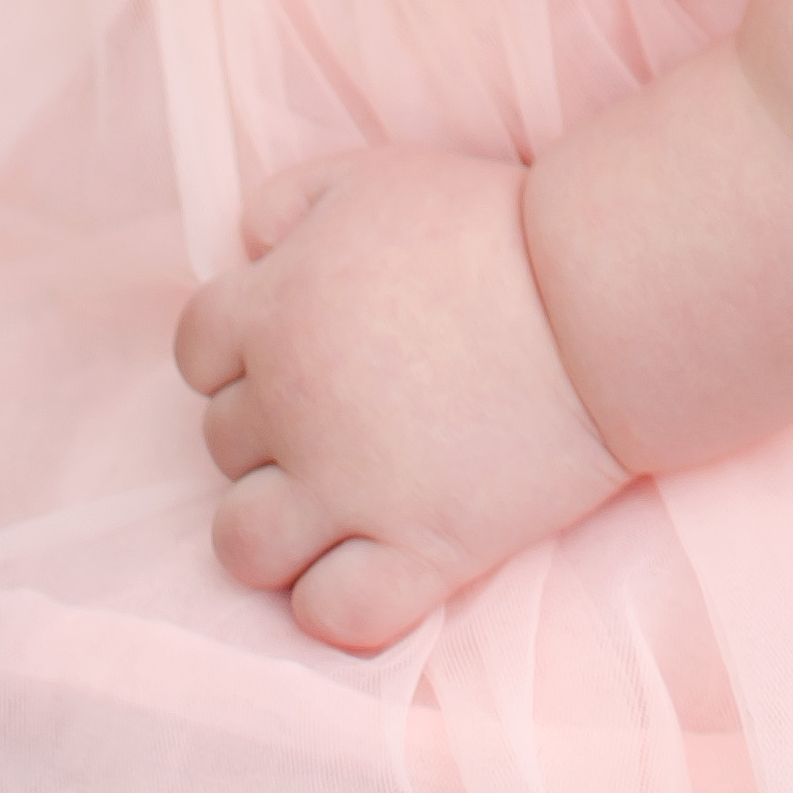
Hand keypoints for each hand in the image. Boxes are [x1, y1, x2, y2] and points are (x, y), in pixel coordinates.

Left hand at [174, 147, 632, 652]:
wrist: (597, 301)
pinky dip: (337, 601)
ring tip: (332, 505)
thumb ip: (287, 202)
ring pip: (244, 546)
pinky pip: (331, 615)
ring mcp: (351, 491)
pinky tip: (374, 562)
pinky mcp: (419, 554)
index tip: (294, 348)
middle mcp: (293, 407)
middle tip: (344, 412)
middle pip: (221, 444)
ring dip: (276, 528)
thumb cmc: (490, 227)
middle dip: (269, 431)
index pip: (195, 351)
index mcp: (277, 309)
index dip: (236, 352)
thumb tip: (247, 247)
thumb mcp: (374, 177)